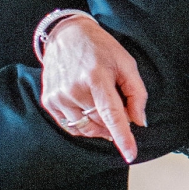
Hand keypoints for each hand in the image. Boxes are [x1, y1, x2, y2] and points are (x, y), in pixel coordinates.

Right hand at [39, 15, 146, 163]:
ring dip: (98, 125)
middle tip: (116, 103)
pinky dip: (83, 124)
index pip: (111, 114)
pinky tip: (86, 108)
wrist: (66, 34)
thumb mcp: (126, 62)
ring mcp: (59, 97)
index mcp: (96, 77)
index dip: (122, 137)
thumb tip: (139, 121)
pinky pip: (71, 126)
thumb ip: (137, 93)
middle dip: (114, 122)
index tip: (130, 155)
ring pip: (86, 128)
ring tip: (100, 104)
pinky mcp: (49, 101)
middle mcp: (74, 89)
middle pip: (101, 124)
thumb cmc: (100, 48)